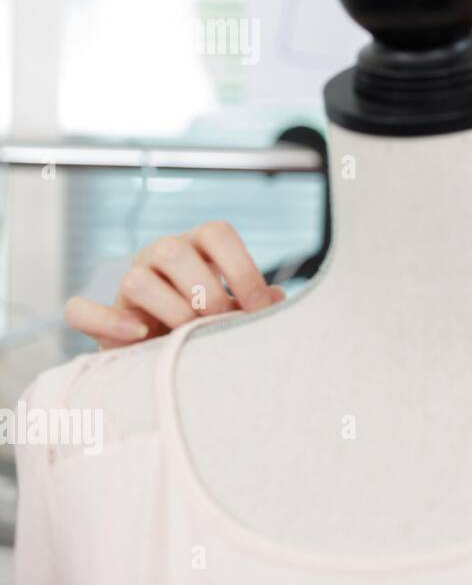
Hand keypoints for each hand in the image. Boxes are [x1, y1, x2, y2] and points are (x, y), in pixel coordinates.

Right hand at [64, 221, 284, 348]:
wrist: (169, 351)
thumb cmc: (212, 321)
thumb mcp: (238, 308)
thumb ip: (256, 301)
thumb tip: (276, 299)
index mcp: (198, 246)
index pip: (217, 233)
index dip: (241, 268)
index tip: (259, 306)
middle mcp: (160, 255)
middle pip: (174, 251)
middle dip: (205, 291)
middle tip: (221, 321)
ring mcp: (128, 281)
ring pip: (136, 278)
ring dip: (170, 309)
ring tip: (188, 333)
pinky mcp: (103, 314)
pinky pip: (82, 310)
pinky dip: (108, 322)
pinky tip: (141, 334)